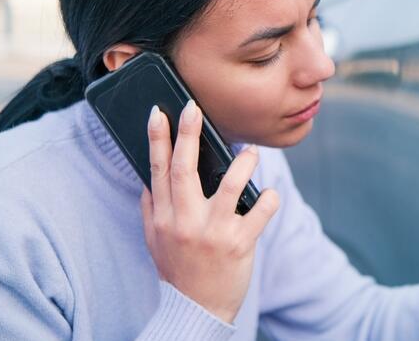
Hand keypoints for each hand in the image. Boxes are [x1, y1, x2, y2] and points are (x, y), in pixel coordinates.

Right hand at [140, 100, 280, 323]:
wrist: (197, 310)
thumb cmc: (178, 271)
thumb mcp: (154, 242)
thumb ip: (150, 210)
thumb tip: (148, 179)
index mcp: (162, 217)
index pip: (157, 170)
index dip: (157, 139)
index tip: (159, 112)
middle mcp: (184, 221)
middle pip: (185, 168)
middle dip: (188, 134)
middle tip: (193, 107)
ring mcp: (212, 232)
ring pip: (230, 184)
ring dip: (243, 163)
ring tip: (250, 153)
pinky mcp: (238, 243)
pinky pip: (259, 211)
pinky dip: (269, 199)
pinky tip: (270, 195)